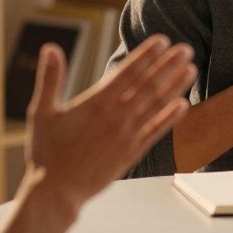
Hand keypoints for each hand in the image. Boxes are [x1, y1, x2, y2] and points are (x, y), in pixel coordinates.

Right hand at [25, 35, 195, 209]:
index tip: (162, 41)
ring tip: (191, 70)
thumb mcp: (41, 112)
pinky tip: (183, 105)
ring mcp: (127, 136)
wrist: (57, 192)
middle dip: (168, 65)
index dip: (146, 55)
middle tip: (186, 49)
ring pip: (156, 106)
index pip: (127, 72)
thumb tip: (50, 47)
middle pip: (148, 85)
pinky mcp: (131, 153)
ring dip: (175, 86)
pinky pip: (155, 131)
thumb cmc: (46, 153)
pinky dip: (170, 117)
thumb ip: (50, 79)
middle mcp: (116, 117)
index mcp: (96, 104)